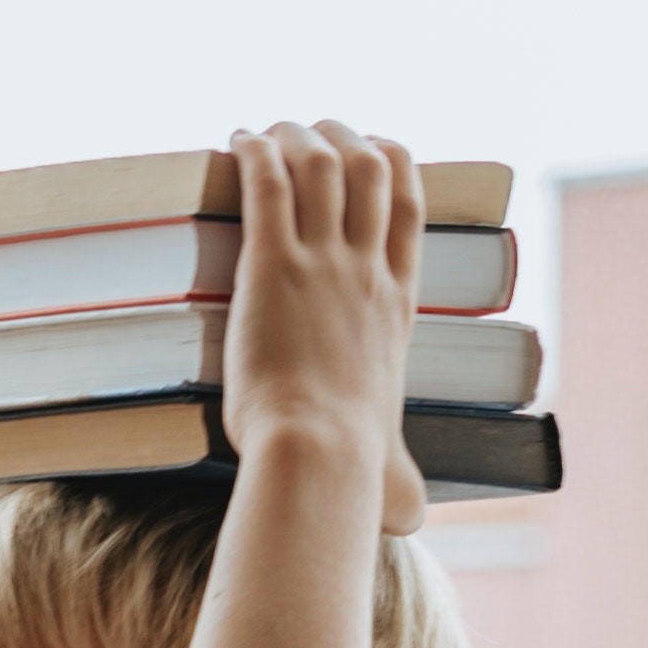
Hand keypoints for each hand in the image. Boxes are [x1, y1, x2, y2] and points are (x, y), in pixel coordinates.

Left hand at [223, 120, 425, 535]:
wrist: (318, 455)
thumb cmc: (350, 470)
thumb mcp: (390, 469)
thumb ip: (401, 482)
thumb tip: (411, 517)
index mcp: (396, 305)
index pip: (408, 207)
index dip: (393, 164)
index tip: (374, 148)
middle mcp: (366, 271)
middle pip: (367, 168)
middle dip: (340, 136)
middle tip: (308, 131)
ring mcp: (323, 262)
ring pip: (321, 163)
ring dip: (295, 135)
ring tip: (269, 129)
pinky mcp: (274, 264)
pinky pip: (269, 183)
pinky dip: (255, 153)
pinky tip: (237, 139)